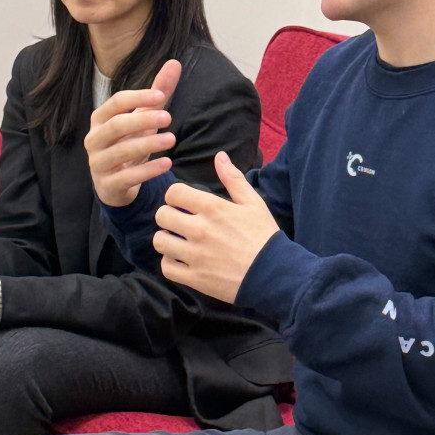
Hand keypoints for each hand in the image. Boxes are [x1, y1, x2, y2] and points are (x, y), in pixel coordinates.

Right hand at [84, 59, 181, 206]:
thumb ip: (158, 92)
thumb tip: (175, 63)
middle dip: (142, 120)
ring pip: (120, 151)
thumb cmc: (129, 143)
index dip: (137, 97)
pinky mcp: (107, 185)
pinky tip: (167, 163)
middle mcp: (94, 139)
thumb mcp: (143, 118)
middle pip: (116, 125)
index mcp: (100, 119)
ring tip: (171, 139)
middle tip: (168, 118)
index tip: (161, 96)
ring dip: (148, 144)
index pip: (116, 103)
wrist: (115, 184)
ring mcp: (98, 163)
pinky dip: (147, 170)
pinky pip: (126, 177)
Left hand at [151, 152, 277, 303]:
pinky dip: (170, 262)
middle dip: (168, 216)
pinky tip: (181, 259)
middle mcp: (200, 230)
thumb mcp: (253, 202)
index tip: (183, 203)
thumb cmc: (263, 235)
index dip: (175, 196)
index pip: (173, 193)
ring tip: (178, 240)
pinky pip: (166, 267)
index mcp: (213, 208)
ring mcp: (196, 255)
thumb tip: (219, 156)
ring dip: (167, 239)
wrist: (274, 274)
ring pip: (160, 241)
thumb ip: (233, 178)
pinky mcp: (195, 278)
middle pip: (162, 215)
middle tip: (180, 221)